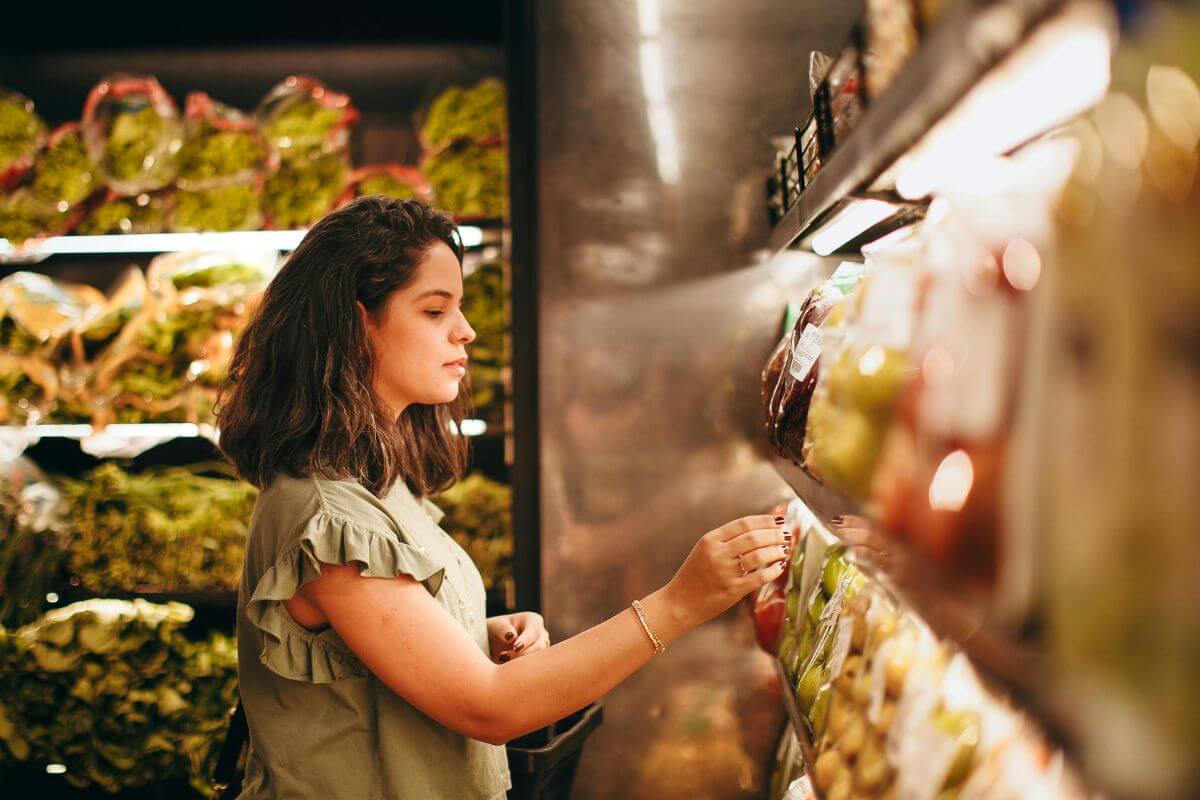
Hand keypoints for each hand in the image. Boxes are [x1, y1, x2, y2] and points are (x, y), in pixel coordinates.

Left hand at [487, 612, 549, 663]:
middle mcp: (541, 634)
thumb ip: (502, 629)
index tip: (515, 648)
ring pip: (538, 660)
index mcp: (533, 620)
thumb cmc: (494, 630)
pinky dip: (521, 669)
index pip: (534, 632)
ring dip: (521, 663)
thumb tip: (512, 637)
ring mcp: (542, 648)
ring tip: (501, 660)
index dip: (525, 641)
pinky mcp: (538, 661)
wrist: (492, 642)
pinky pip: (534, 668)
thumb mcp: (494, 626)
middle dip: (521, 653)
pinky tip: (506, 666)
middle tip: (502, 657)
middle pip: (539, 646)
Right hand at [662, 514, 789, 629]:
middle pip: (754, 537)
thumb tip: (758, 527)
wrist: (679, 602)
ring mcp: (725, 572)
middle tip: (787, 535)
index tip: (779, 520)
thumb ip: (727, 540)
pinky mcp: (732, 590)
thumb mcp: (704, 550)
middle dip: (774, 535)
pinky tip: (779, 567)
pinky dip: (773, 571)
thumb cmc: (694, 575)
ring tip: (784, 550)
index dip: (765, 520)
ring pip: (759, 555)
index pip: (743, 524)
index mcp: (710, 540)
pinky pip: (759, 577)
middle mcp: (718, 553)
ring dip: (776, 551)